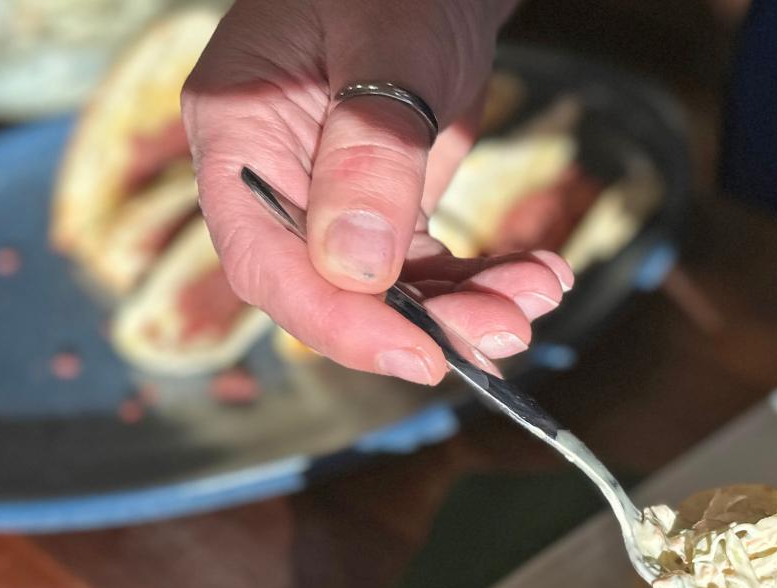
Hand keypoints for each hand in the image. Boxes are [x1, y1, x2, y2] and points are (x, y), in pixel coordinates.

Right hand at [182, 0, 567, 381]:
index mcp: (237, 134)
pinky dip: (480, 279)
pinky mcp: (382, 206)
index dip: (338, 322)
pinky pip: (425, 265)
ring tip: (539, 292)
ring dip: (466, 306)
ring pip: (388, 289)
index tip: (419, 354)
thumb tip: (356, 268)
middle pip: (333, 290)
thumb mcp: (387, 44)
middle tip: (508, 328)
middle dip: (425, 321)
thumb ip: (370, 150)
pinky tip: (537, 273)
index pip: (267, 261)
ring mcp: (329, 197)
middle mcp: (276, 178)